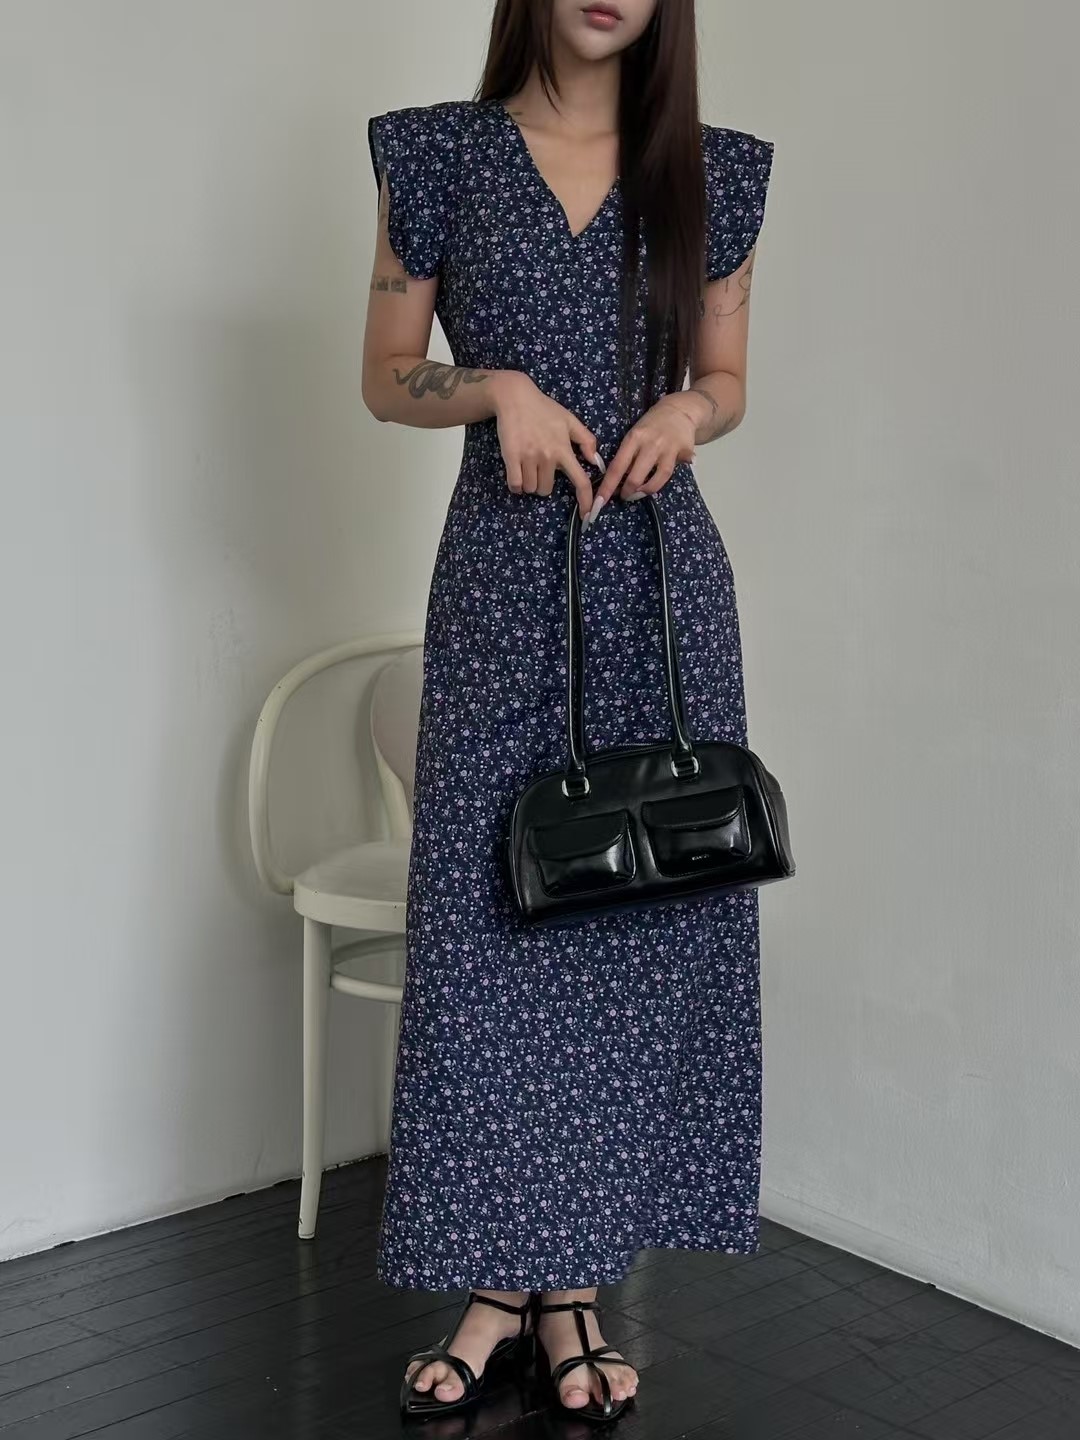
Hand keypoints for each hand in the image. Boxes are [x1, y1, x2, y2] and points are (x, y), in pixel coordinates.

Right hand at [491, 372, 600, 519]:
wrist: (514, 397)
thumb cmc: (543, 409)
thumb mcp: (569, 420)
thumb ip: (585, 440)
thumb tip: (595, 461)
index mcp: (564, 449)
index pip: (580, 481)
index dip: (585, 501)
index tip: (587, 515)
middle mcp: (548, 456)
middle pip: (547, 490)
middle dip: (543, 484)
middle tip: (539, 468)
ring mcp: (528, 457)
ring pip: (531, 488)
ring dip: (529, 483)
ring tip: (527, 467)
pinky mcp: (511, 457)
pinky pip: (515, 485)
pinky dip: (516, 485)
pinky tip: (516, 474)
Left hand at [589, 393, 703, 517]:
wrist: (678, 411)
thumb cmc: (650, 426)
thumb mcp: (634, 435)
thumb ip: (628, 456)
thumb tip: (618, 482)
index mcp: (634, 438)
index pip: (617, 467)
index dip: (608, 486)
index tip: (600, 501)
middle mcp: (651, 444)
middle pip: (637, 476)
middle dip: (628, 492)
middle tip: (625, 496)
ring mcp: (669, 448)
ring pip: (659, 478)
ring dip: (647, 490)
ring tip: (640, 493)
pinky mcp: (685, 452)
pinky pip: (675, 471)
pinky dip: (669, 479)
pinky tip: (661, 480)